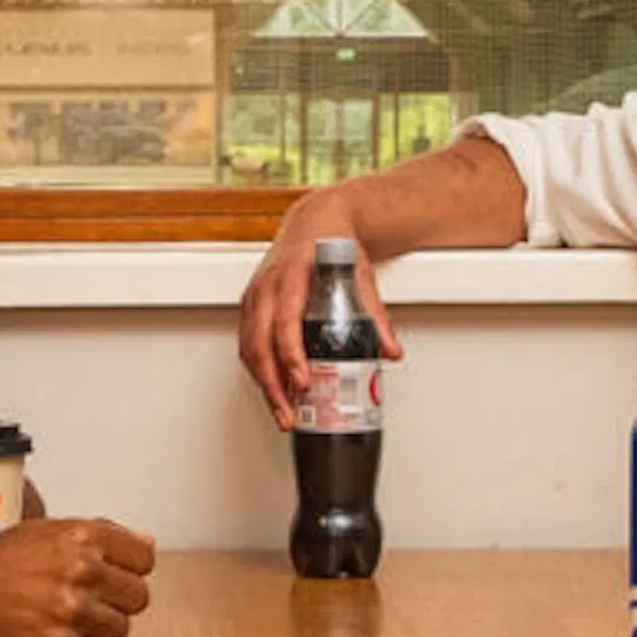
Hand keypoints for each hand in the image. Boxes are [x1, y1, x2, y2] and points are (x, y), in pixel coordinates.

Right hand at [0, 516, 155, 636]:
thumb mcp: (43, 532)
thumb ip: (99, 534)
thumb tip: (145, 543)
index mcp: (80, 538)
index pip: (144, 558)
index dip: (128, 567)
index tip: (113, 571)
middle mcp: (80, 572)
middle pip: (138, 596)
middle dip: (116, 598)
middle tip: (87, 595)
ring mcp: (71, 612)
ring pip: (120, 628)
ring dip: (98, 625)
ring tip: (66, 614)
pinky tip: (53, 630)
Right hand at [238, 197, 396, 428]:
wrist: (314, 223)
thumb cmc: (333, 246)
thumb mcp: (361, 276)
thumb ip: (374, 315)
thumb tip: (389, 350)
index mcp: (291, 277)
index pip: (284, 322)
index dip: (290, 355)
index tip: (301, 380)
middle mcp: (266, 288)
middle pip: (258, 343)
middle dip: (272, 383)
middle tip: (288, 413)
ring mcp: (254, 297)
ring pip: (248, 348)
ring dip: (263, 383)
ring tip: (282, 411)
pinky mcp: (251, 307)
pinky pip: (247, 343)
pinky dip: (258, 370)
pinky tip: (273, 388)